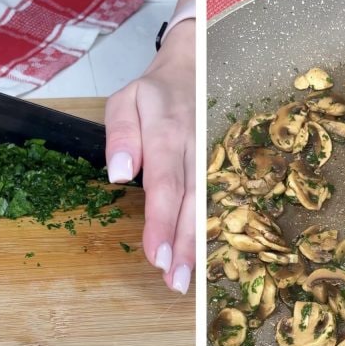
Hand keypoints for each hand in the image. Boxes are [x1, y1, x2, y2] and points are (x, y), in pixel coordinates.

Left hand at [104, 21, 195, 293]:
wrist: (195, 65)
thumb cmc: (154, 92)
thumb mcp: (124, 100)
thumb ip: (120, 134)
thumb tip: (120, 174)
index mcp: (167, 130)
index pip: (165, 184)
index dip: (161, 222)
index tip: (155, 255)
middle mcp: (195, 146)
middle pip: (191, 201)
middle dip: (182, 244)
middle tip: (174, 280)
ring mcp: (214, 154)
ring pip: (208, 204)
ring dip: (198, 243)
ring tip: (186, 277)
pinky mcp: (224, 162)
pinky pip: (220, 199)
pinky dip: (213, 230)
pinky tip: (204, 256)